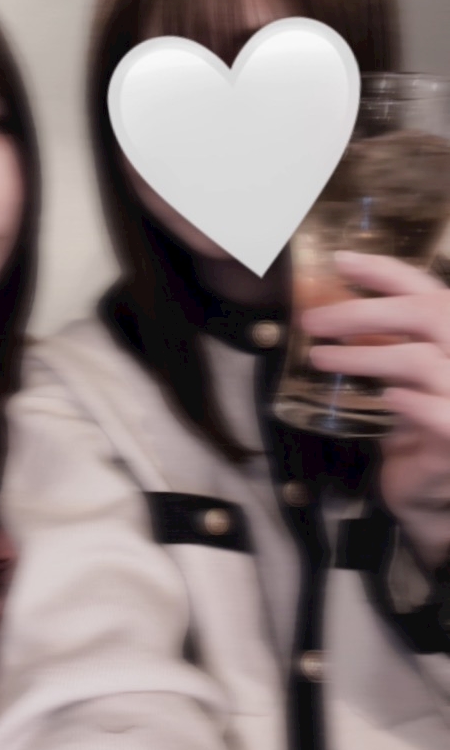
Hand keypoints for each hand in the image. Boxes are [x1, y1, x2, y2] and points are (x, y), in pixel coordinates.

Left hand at [303, 251, 449, 570]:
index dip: (387, 272)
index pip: (428, 290)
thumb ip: (380, 343)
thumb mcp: (398, 376)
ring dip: (364, 356)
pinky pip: (440, 413)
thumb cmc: (414, 423)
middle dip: (362, 312)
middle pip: (427, 313)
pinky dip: (411, 403)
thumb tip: (326, 309)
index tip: (341, 261)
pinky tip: (386, 399)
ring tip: (319, 357)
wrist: (431, 488)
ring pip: (419, 360)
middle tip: (312, 320)